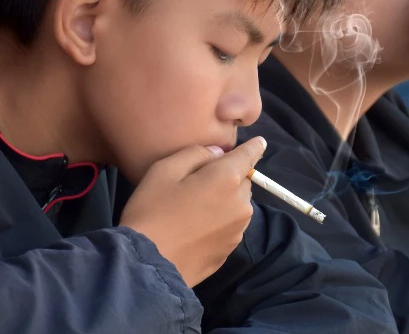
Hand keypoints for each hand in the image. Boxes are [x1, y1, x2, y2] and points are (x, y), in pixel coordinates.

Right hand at [118, 137, 266, 286]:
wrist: (148, 265)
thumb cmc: (152, 211)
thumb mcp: (165, 170)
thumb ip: (196, 154)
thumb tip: (218, 155)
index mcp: (227, 179)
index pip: (250, 155)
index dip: (254, 147)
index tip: (260, 142)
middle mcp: (241, 204)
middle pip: (242, 182)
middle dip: (228, 178)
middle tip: (197, 184)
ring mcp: (237, 230)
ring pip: (237, 205)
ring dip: (224, 201)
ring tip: (194, 209)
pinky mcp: (229, 250)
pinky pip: (229, 226)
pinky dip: (219, 222)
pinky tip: (194, 229)